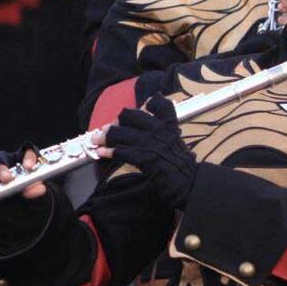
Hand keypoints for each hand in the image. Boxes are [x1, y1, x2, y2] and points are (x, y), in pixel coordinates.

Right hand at [0, 142, 46, 198]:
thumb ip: (35, 190)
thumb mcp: (32, 194)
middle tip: (6, 179)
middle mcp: (4, 163)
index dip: (28, 157)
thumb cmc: (24, 196)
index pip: (26, 152)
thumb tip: (39, 188)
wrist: (13, 211)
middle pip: (0, 158)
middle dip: (2, 168)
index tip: (29, 168)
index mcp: (21, 161)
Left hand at [91, 95, 196, 209]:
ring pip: (120, 132)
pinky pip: (121, 151)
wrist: (190, 182)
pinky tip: (102, 153)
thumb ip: (163, 131)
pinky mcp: (145, 158)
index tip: (137, 110)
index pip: (158, 103)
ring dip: (105, 136)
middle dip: (116, 121)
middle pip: (130, 115)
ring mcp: (152, 143)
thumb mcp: (175, 141)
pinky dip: (109, 151)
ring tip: (96, 140)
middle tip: (108, 130)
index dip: (146, 104)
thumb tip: (144, 125)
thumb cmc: (182, 165)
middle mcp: (160, 129)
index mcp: (169, 123)